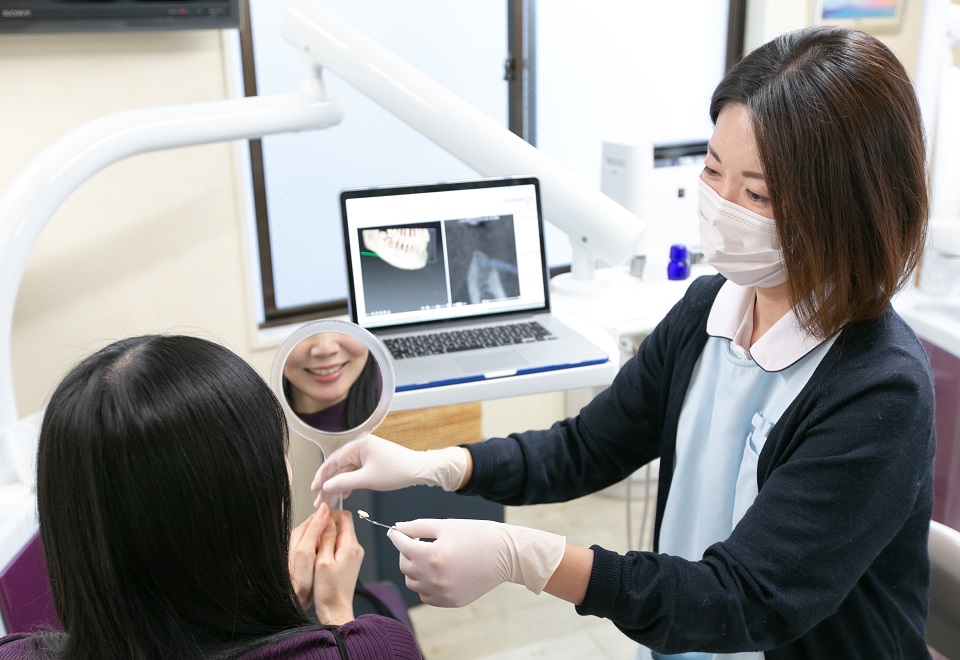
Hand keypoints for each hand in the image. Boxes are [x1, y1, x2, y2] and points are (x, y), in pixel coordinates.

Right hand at [288, 503, 363, 623]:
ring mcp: (353, 555)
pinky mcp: (349, 562)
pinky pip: (339, 546)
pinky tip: (320, 559)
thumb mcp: (322, 561)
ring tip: (316, 552)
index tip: (317, 522)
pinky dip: (328, 548)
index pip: (344, 516)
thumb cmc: (328, 590)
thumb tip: (327, 516)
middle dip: (326, 528)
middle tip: (313, 540)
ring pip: (339, 536)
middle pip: (342, 525)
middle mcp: (355, 548)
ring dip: (326, 539)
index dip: (330, 515)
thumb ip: (326, 537)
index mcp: (350, 545)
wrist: (335, 610)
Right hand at [311, 434, 466, 506]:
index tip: (314, 490)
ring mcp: (366, 454)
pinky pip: (355, 472)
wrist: (419, 470)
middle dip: (328, 485)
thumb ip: (344, 482)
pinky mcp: (372, 461)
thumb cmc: (397, 471)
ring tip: (330, 502)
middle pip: (338, 467)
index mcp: (358, 445)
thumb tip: (326, 486)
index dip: (321, 477)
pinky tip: (344, 495)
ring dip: (338, 486)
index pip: (332, 461)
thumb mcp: (367, 479)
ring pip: (346, 472)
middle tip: (320, 501)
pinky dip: (349, 483)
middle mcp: (360, 447)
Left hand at [386, 518, 565, 607]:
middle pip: (405, 566)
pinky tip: (435, 572)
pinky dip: (424, 584)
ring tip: (427, 557)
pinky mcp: (451, 601)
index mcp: (433, 555)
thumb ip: (418, 527)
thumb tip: (397, 528)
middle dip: (406, 551)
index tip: (394, 531)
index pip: (402, 546)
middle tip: (416, 541)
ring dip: (413, 568)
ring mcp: (443, 593)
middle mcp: (435, 578)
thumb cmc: (477, 535)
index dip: (396, 536)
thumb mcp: (446, 525)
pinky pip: (426, 596)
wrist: (506, 555)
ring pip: (413, 582)